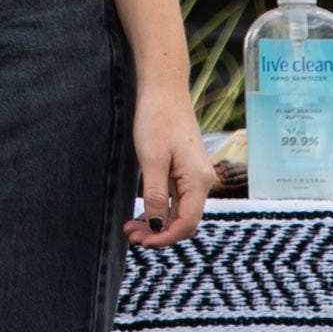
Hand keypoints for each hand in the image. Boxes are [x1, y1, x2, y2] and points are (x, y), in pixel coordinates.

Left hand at [124, 83, 211, 247]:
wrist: (163, 89)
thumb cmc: (156, 119)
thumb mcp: (152, 159)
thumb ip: (156, 194)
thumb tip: (158, 225)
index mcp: (198, 180)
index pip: (187, 223)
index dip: (165, 237)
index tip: (142, 242)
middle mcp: (202, 181)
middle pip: (184, 220)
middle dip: (159, 233)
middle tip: (130, 235)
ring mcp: (194, 176)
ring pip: (179, 211)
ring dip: (157, 222)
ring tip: (131, 228)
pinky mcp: (185, 170)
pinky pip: (176, 199)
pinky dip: (160, 208)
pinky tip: (141, 214)